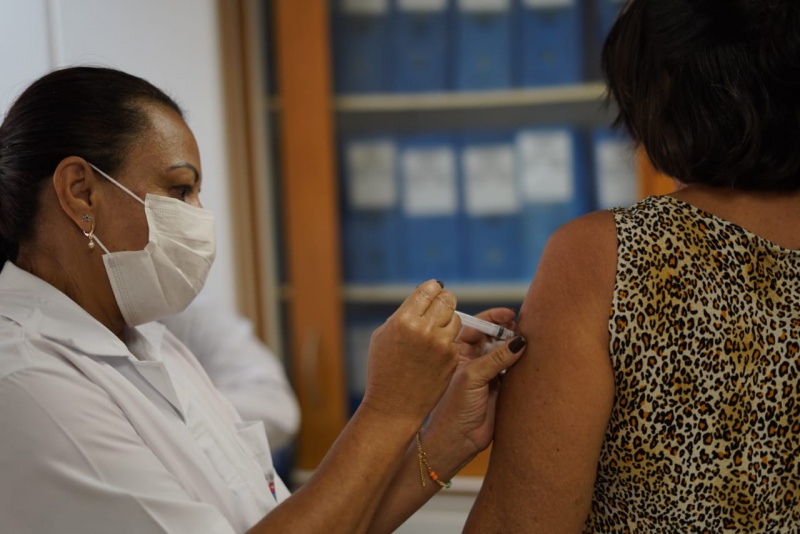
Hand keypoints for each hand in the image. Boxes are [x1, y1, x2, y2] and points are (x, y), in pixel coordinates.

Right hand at [360, 280, 460, 423]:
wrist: (393, 405)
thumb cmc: (383, 369)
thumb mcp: (383, 335)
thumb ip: (404, 314)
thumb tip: (423, 297)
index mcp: (403, 320)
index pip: (428, 289)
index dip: (432, 288)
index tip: (433, 291)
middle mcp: (424, 329)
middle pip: (447, 299)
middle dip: (443, 300)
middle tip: (439, 306)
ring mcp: (440, 344)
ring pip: (455, 317)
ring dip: (447, 320)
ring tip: (435, 331)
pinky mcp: (451, 358)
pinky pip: (455, 338)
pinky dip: (448, 340)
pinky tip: (436, 349)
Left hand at [422, 308, 525, 469]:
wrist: (458, 440)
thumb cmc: (454, 407)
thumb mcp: (473, 376)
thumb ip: (496, 357)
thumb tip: (519, 341)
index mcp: (459, 353)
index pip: (476, 327)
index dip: (492, 318)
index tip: (509, 314)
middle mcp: (473, 361)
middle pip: (492, 338)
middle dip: (506, 331)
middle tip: (521, 327)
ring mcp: (487, 375)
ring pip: (504, 354)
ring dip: (515, 347)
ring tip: (528, 342)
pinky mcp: (500, 389)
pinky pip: (513, 371)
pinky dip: (521, 364)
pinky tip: (530, 361)